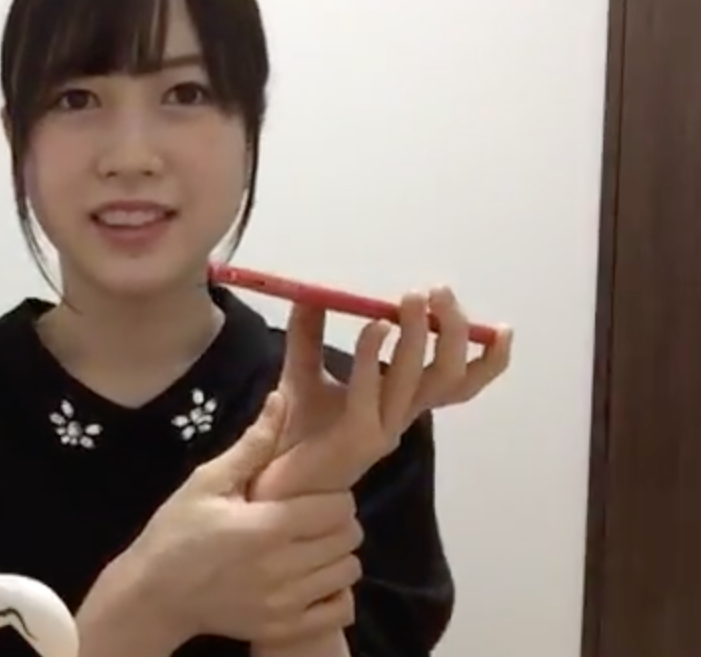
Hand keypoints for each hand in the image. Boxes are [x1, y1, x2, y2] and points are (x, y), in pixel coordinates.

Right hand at [93, 395, 362, 648]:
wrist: (154, 594)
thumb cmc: (177, 531)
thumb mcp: (207, 482)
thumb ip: (253, 445)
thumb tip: (281, 398)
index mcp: (268, 525)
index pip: (338, 506)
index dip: (333, 496)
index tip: (313, 495)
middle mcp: (283, 566)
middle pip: (349, 538)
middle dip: (337, 522)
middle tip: (312, 519)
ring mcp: (286, 602)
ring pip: (348, 572)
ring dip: (337, 556)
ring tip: (310, 547)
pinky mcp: (284, 627)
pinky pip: (339, 611)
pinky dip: (335, 594)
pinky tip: (312, 580)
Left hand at [253, 286, 512, 496]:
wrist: (271, 480)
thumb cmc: (294, 431)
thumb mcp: (303, 372)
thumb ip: (308, 333)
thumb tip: (311, 291)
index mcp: (400, 403)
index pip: (460, 383)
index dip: (488, 360)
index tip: (499, 327)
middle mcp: (399, 417)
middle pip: (450, 377)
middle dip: (452, 332)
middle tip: (436, 293)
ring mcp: (382, 429)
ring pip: (420, 383)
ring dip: (418, 337)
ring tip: (410, 301)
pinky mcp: (356, 437)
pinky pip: (371, 392)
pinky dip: (372, 356)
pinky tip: (372, 328)